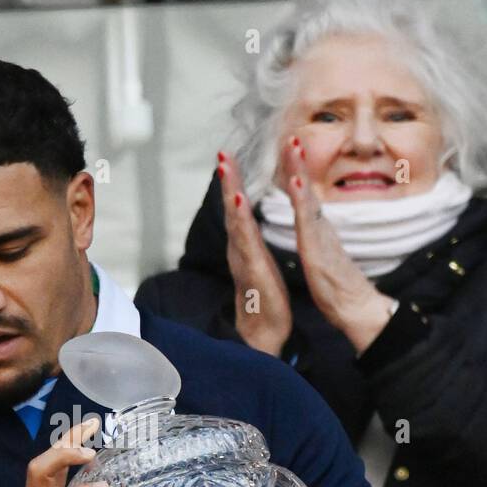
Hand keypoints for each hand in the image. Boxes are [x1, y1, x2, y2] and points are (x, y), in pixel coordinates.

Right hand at [217, 150, 291, 356]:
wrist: (264, 332)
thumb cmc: (264, 301)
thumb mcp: (260, 266)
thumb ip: (252, 247)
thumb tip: (247, 232)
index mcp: (246, 246)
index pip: (239, 209)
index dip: (234, 184)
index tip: (230, 159)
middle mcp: (240, 249)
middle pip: (231, 208)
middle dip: (227, 180)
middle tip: (222, 154)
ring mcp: (243, 258)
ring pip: (235, 220)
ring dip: (230, 192)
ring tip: (226, 169)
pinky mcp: (252, 269)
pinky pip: (246, 241)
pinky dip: (241, 221)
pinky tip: (238, 203)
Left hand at [280, 138, 393, 352]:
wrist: (357, 310)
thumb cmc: (341, 290)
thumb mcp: (325, 259)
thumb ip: (321, 242)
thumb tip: (317, 231)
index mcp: (318, 232)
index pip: (305, 196)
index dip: (297, 173)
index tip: (291, 148)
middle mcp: (320, 229)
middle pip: (306, 188)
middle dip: (298, 161)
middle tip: (290, 133)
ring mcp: (320, 237)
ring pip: (306, 198)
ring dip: (299, 170)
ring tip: (292, 145)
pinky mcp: (318, 250)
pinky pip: (308, 222)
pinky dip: (302, 201)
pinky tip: (296, 182)